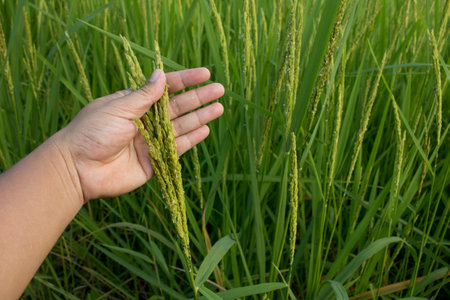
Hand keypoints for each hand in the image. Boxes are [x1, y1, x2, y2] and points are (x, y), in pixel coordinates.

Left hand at [59, 68, 223, 201]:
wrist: (78, 169)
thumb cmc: (92, 132)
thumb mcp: (118, 108)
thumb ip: (144, 95)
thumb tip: (161, 74)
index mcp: (134, 103)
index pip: (165, 88)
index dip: (185, 80)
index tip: (204, 74)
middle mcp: (145, 120)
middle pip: (177, 106)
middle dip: (198, 98)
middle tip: (219, 90)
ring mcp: (150, 141)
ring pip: (180, 126)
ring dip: (199, 117)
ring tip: (219, 108)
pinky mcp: (153, 161)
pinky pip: (176, 148)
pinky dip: (191, 140)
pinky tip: (205, 130)